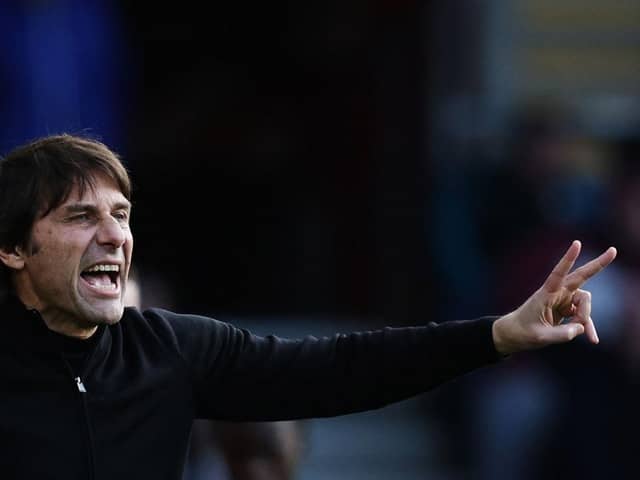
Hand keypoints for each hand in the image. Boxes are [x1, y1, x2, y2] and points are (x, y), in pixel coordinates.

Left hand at [492, 240, 616, 354]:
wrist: (515, 334)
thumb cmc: (523, 332)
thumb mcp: (541, 337)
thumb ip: (562, 334)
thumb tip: (580, 328)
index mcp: (546, 293)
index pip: (558, 273)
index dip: (568, 258)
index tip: (577, 243)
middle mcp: (557, 292)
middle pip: (581, 276)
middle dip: (598, 264)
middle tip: (613, 250)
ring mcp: (563, 299)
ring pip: (585, 302)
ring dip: (584, 317)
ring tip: (575, 331)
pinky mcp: (567, 309)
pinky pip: (583, 316)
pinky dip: (587, 326)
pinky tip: (592, 339)